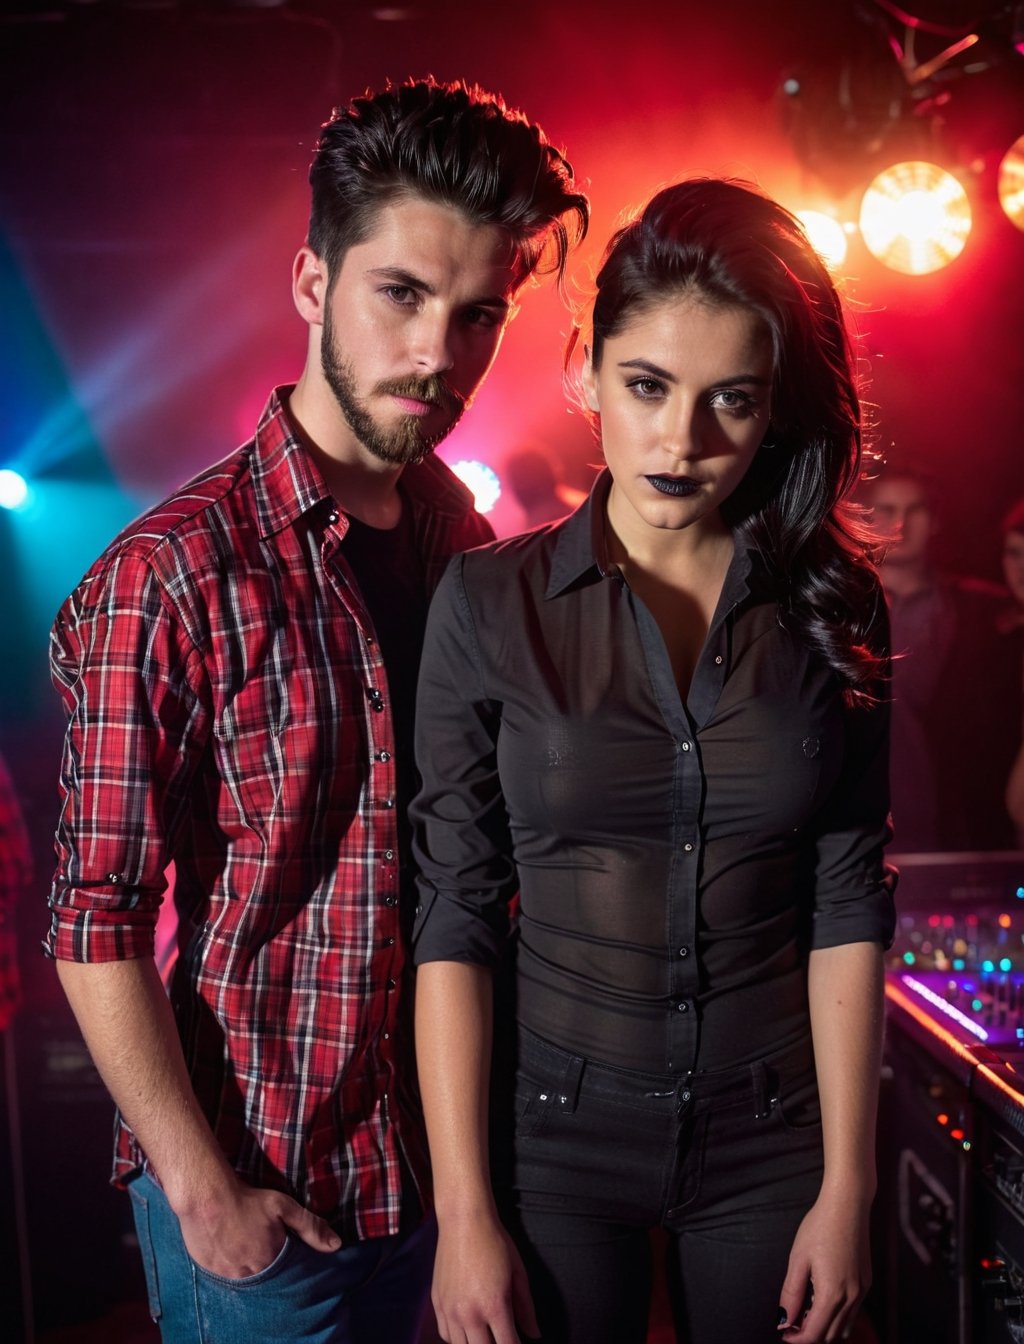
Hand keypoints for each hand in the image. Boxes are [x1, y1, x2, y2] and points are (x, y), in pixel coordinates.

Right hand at [173, 1175, 341, 1278]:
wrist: (206, 1196)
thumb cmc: (247, 1199)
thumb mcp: (283, 1206)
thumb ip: (310, 1227)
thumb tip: (336, 1245)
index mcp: (270, 1260)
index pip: (284, 1270)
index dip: (283, 1257)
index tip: (280, 1243)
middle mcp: (249, 1273)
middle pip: (264, 1273)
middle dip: (266, 1261)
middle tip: (260, 1240)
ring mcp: (228, 1273)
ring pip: (244, 1275)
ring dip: (248, 1263)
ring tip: (246, 1242)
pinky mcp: (210, 1269)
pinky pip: (225, 1272)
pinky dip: (230, 1263)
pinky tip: (231, 1245)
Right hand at [432, 1211, 538, 1343]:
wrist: (464, 1220)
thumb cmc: (495, 1242)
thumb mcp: (518, 1273)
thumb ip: (526, 1307)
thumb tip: (534, 1333)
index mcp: (493, 1306)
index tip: (518, 1343)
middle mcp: (469, 1313)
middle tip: (503, 1337)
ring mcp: (450, 1310)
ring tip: (486, 1335)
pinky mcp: (437, 1303)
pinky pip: (446, 1335)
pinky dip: (458, 1339)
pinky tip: (468, 1331)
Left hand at [777, 1188, 871, 1342]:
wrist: (847, 1205)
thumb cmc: (820, 1227)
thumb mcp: (798, 1259)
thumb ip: (791, 1293)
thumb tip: (783, 1320)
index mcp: (832, 1294)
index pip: (814, 1333)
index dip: (797, 1338)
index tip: (784, 1333)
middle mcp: (851, 1298)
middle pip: (830, 1335)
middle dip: (809, 1334)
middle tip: (791, 1322)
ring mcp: (862, 1291)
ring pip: (843, 1327)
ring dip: (824, 1327)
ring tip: (804, 1311)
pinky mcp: (866, 1283)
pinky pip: (853, 1312)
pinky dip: (837, 1316)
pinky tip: (822, 1299)